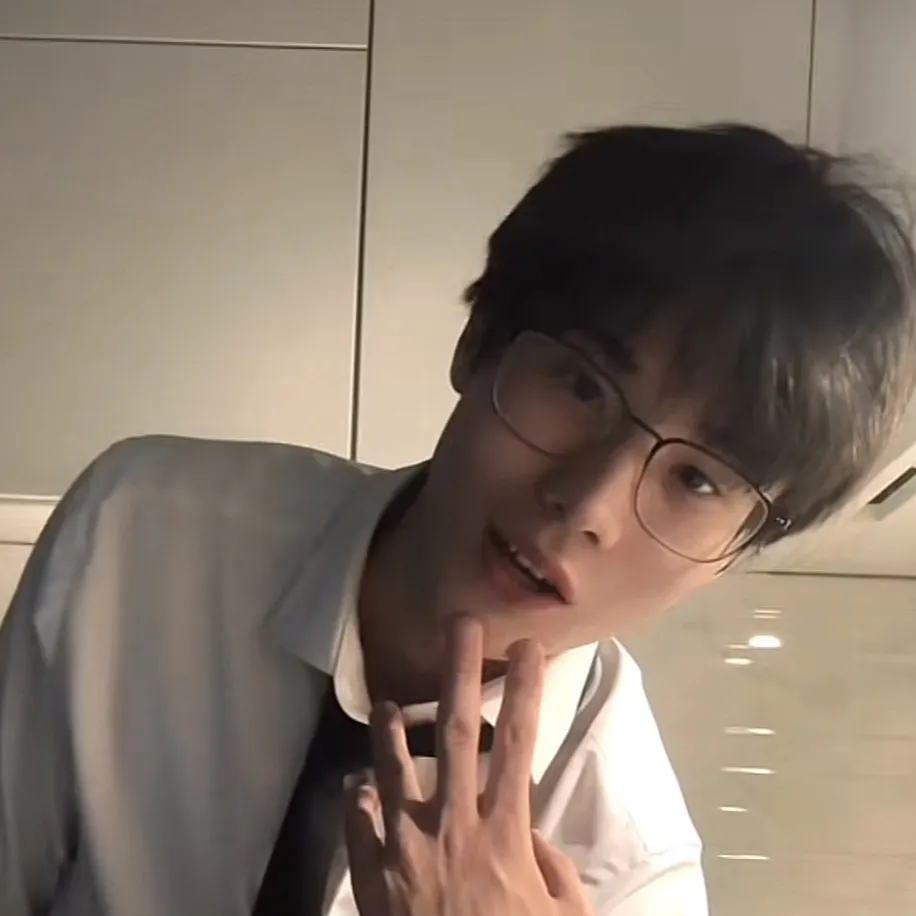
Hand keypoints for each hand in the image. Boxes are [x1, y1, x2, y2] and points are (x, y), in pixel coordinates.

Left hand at [344, 616, 591, 915]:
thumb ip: (553, 873)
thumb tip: (529, 833)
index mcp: (503, 832)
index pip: (519, 744)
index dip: (527, 691)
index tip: (532, 648)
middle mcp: (450, 823)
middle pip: (457, 730)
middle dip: (460, 670)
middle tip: (460, 624)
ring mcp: (402, 845)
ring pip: (392, 765)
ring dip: (391, 729)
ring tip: (390, 705)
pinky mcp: (369, 874)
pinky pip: (355, 820)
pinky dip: (356, 800)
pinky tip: (359, 790)